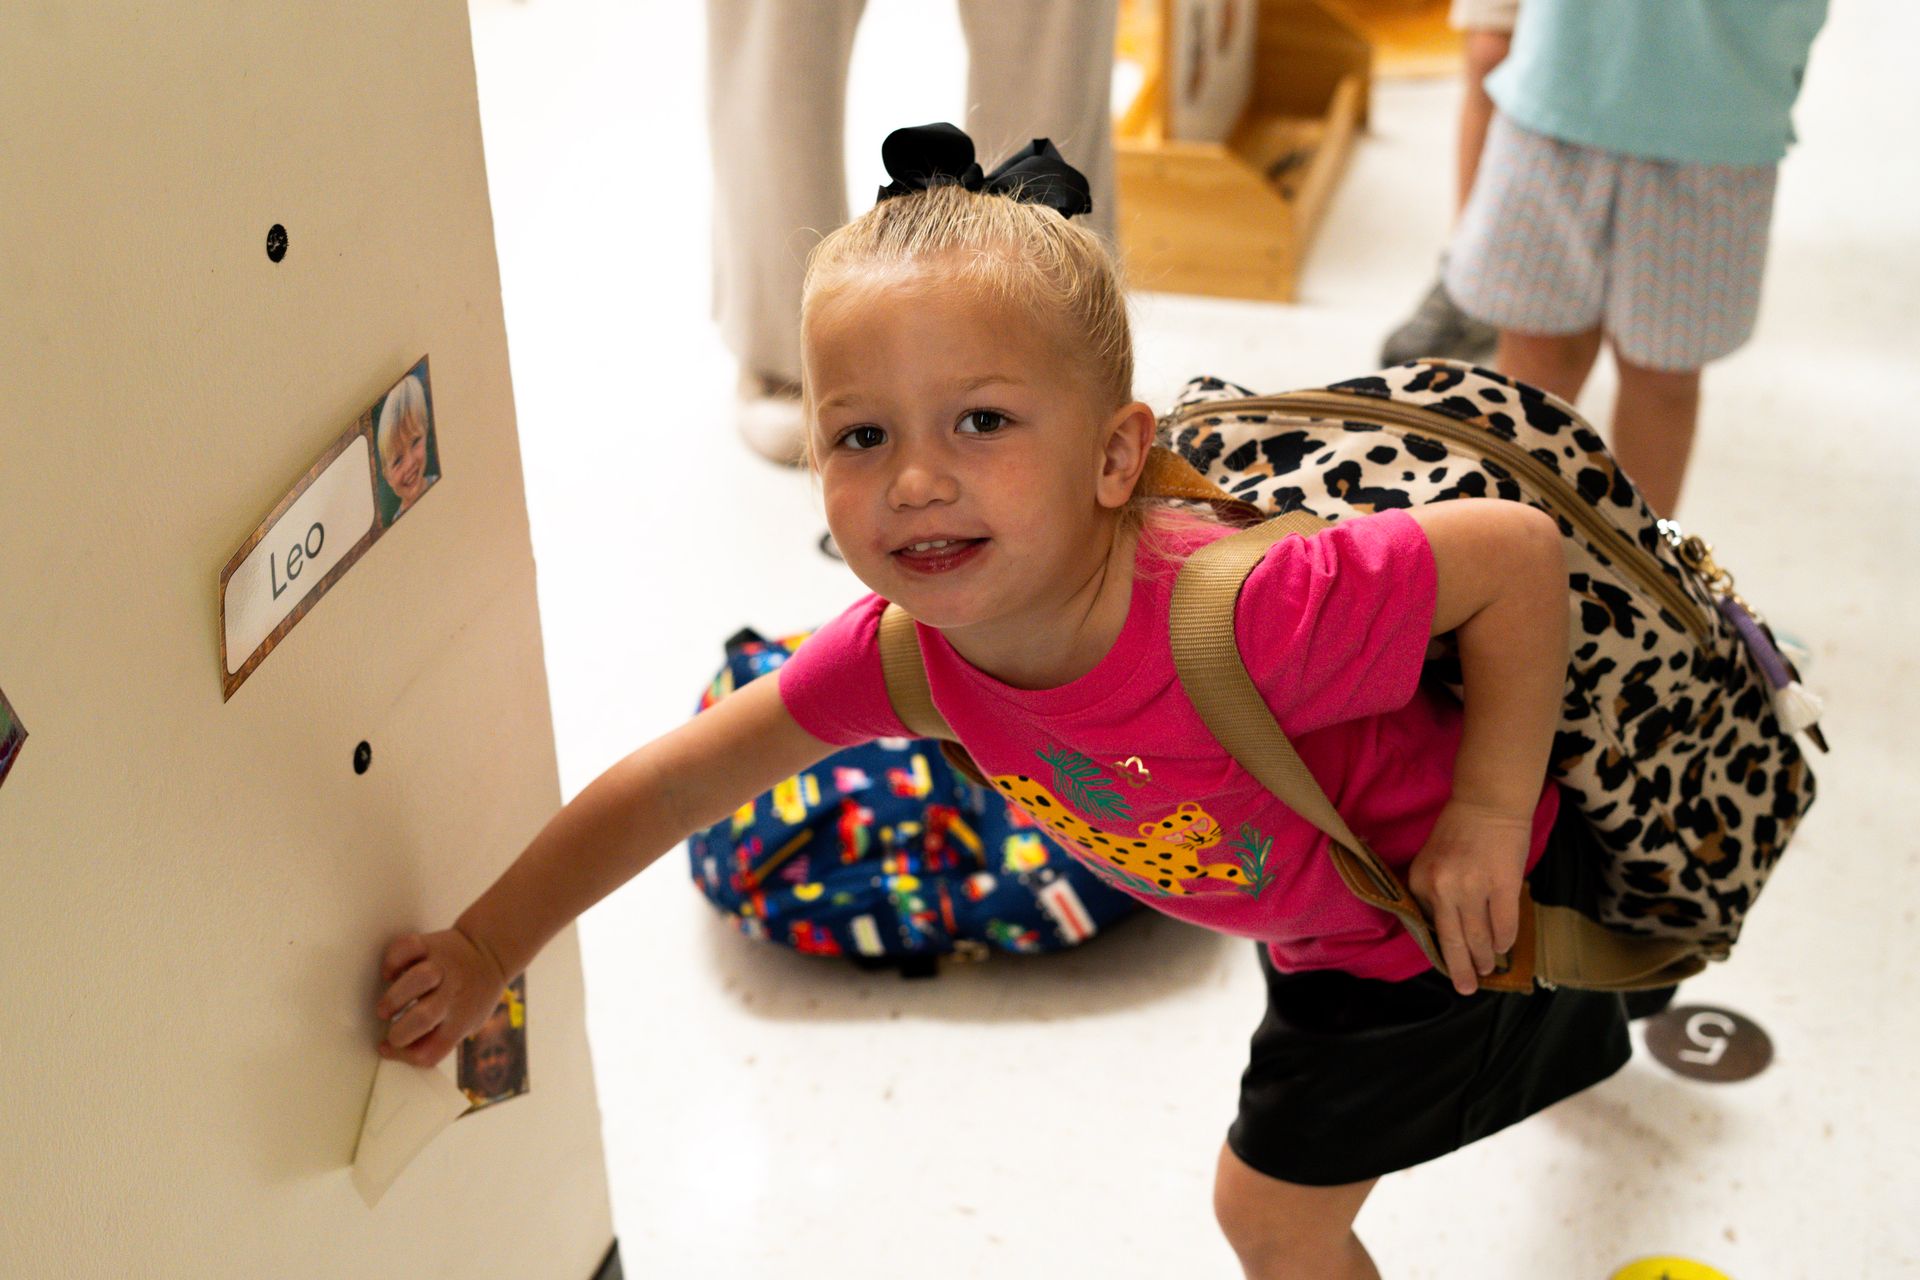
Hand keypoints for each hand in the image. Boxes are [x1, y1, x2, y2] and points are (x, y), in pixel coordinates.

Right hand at [373, 928, 507, 1067]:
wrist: (492, 952)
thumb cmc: (474, 995)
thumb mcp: (470, 1023)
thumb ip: (442, 1038)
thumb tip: (402, 1051)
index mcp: (461, 1019)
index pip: (431, 1051)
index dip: (403, 1056)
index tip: (387, 1048)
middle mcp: (453, 992)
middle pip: (424, 1017)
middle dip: (399, 1031)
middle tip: (391, 1027)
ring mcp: (442, 966)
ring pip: (418, 979)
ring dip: (394, 998)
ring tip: (387, 1007)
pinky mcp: (430, 944)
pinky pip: (406, 947)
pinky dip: (392, 960)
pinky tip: (391, 973)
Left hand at [1405, 800, 1531, 995]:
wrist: (1487, 803)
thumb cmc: (1459, 831)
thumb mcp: (1431, 860)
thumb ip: (1433, 892)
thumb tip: (1444, 930)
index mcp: (1420, 881)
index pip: (1428, 926)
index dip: (1440, 947)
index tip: (1448, 963)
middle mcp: (1442, 888)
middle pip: (1452, 941)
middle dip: (1460, 969)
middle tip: (1467, 988)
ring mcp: (1473, 888)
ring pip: (1479, 937)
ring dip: (1484, 958)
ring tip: (1489, 969)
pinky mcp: (1502, 886)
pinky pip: (1504, 925)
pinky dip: (1504, 940)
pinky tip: (1504, 947)